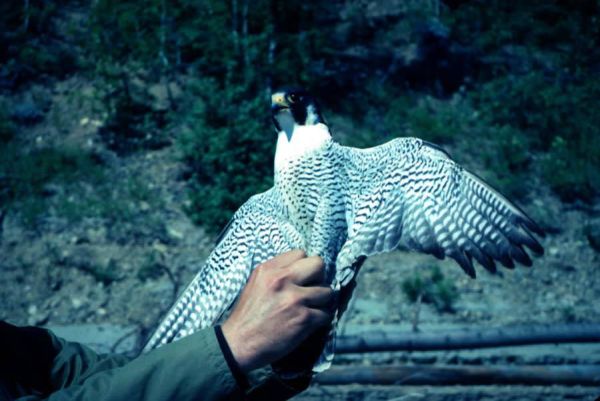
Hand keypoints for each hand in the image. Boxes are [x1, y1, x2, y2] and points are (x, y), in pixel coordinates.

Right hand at [221, 250, 332, 372]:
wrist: (239, 344)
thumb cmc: (247, 316)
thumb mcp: (255, 283)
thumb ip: (276, 272)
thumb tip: (301, 269)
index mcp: (268, 269)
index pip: (300, 253)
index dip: (303, 266)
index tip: (301, 278)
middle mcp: (282, 280)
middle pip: (318, 264)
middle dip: (319, 277)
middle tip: (311, 289)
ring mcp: (295, 299)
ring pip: (327, 291)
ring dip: (322, 301)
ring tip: (312, 307)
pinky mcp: (304, 319)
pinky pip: (326, 314)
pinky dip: (320, 319)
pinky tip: (310, 322)